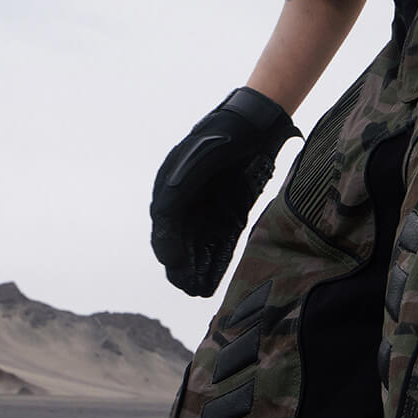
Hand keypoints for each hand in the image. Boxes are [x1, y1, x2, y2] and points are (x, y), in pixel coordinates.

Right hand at [150, 87, 299, 296]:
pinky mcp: (230, 216)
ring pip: (199, 247)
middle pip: (180, 241)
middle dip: (183, 266)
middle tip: (188, 286)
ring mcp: (209, 210)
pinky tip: (212, 280)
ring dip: (198, 269)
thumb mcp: (196, 160)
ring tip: (199, 290)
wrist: (256, 126)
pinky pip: (220, 244)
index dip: (168, 246)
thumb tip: (162, 219)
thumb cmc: (222, 138)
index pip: (165, 224)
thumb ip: (178, 189)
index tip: (174, 264)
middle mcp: (188, 202)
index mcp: (171, 187)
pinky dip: (215, 262)